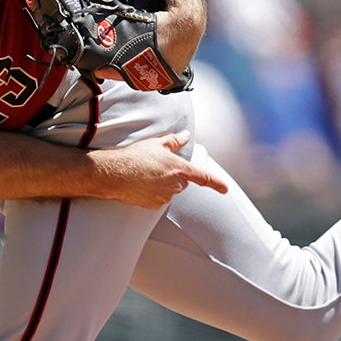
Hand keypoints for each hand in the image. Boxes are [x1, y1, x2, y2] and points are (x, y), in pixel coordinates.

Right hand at [91, 130, 227, 208]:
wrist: (115, 173)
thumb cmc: (135, 156)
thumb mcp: (157, 143)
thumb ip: (175, 141)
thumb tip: (185, 136)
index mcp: (179, 169)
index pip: (203, 177)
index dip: (216, 183)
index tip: (225, 189)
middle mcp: (175, 185)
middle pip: (182, 182)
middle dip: (174, 175)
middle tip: (157, 165)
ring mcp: (164, 196)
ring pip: (170, 190)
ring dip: (162, 183)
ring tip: (146, 173)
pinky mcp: (153, 204)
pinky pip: (158, 198)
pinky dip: (152, 192)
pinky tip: (141, 183)